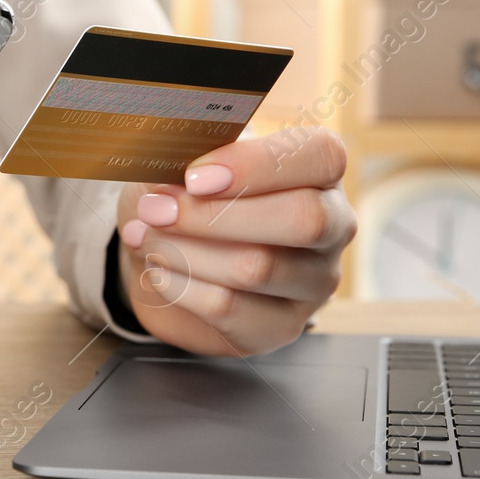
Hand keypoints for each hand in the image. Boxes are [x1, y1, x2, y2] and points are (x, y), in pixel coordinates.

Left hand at [115, 126, 354, 355]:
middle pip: (302, 218)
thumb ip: (187, 153)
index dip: (255, 164)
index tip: (194, 175)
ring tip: (147, 237)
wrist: (170, 254)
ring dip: (187, 251)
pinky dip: (182, 286)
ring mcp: (314, 281)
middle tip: (157, 209)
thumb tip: (174, 158)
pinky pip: (231, 308)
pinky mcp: (283, 326)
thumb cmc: (187, 196)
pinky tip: (158, 270)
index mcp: (319, 168)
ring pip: (259, 268)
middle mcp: (332, 224)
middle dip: (214, 215)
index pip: (318, 155)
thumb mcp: (183, 161)